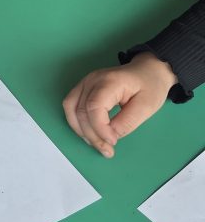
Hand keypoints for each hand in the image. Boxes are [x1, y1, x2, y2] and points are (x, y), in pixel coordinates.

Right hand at [62, 52, 177, 157]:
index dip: (100, 128)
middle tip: (107, 150)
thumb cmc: (150, 86)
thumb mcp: (147, 106)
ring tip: (98, 144)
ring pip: (71, 109)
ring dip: (81, 130)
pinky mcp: (83, 88)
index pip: (94, 107)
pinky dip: (77, 122)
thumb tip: (110, 135)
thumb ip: (128, 122)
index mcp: (110, 81)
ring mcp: (85, 82)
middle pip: (81, 111)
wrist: (148, 70)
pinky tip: (89, 133)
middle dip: (91, 135)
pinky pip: (71, 106)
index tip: (114, 142)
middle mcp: (92, 80)